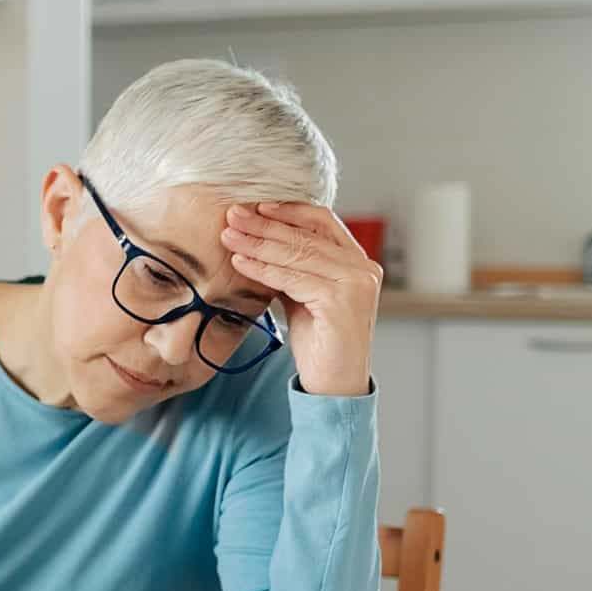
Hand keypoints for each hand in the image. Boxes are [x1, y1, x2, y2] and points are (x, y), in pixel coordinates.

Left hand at [220, 202, 381, 397]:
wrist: (335, 384)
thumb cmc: (319, 341)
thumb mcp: (303, 295)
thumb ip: (291, 269)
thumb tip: (257, 241)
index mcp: (357, 261)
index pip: (322, 221)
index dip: (287, 211)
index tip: (255, 206)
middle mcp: (363, 268)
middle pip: (306, 235)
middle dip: (264, 224)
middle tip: (232, 214)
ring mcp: (356, 284)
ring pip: (298, 254)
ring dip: (258, 243)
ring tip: (228, 236)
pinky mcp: (342, 302)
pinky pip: (293, 279)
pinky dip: (263, 269)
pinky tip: (240, 263)